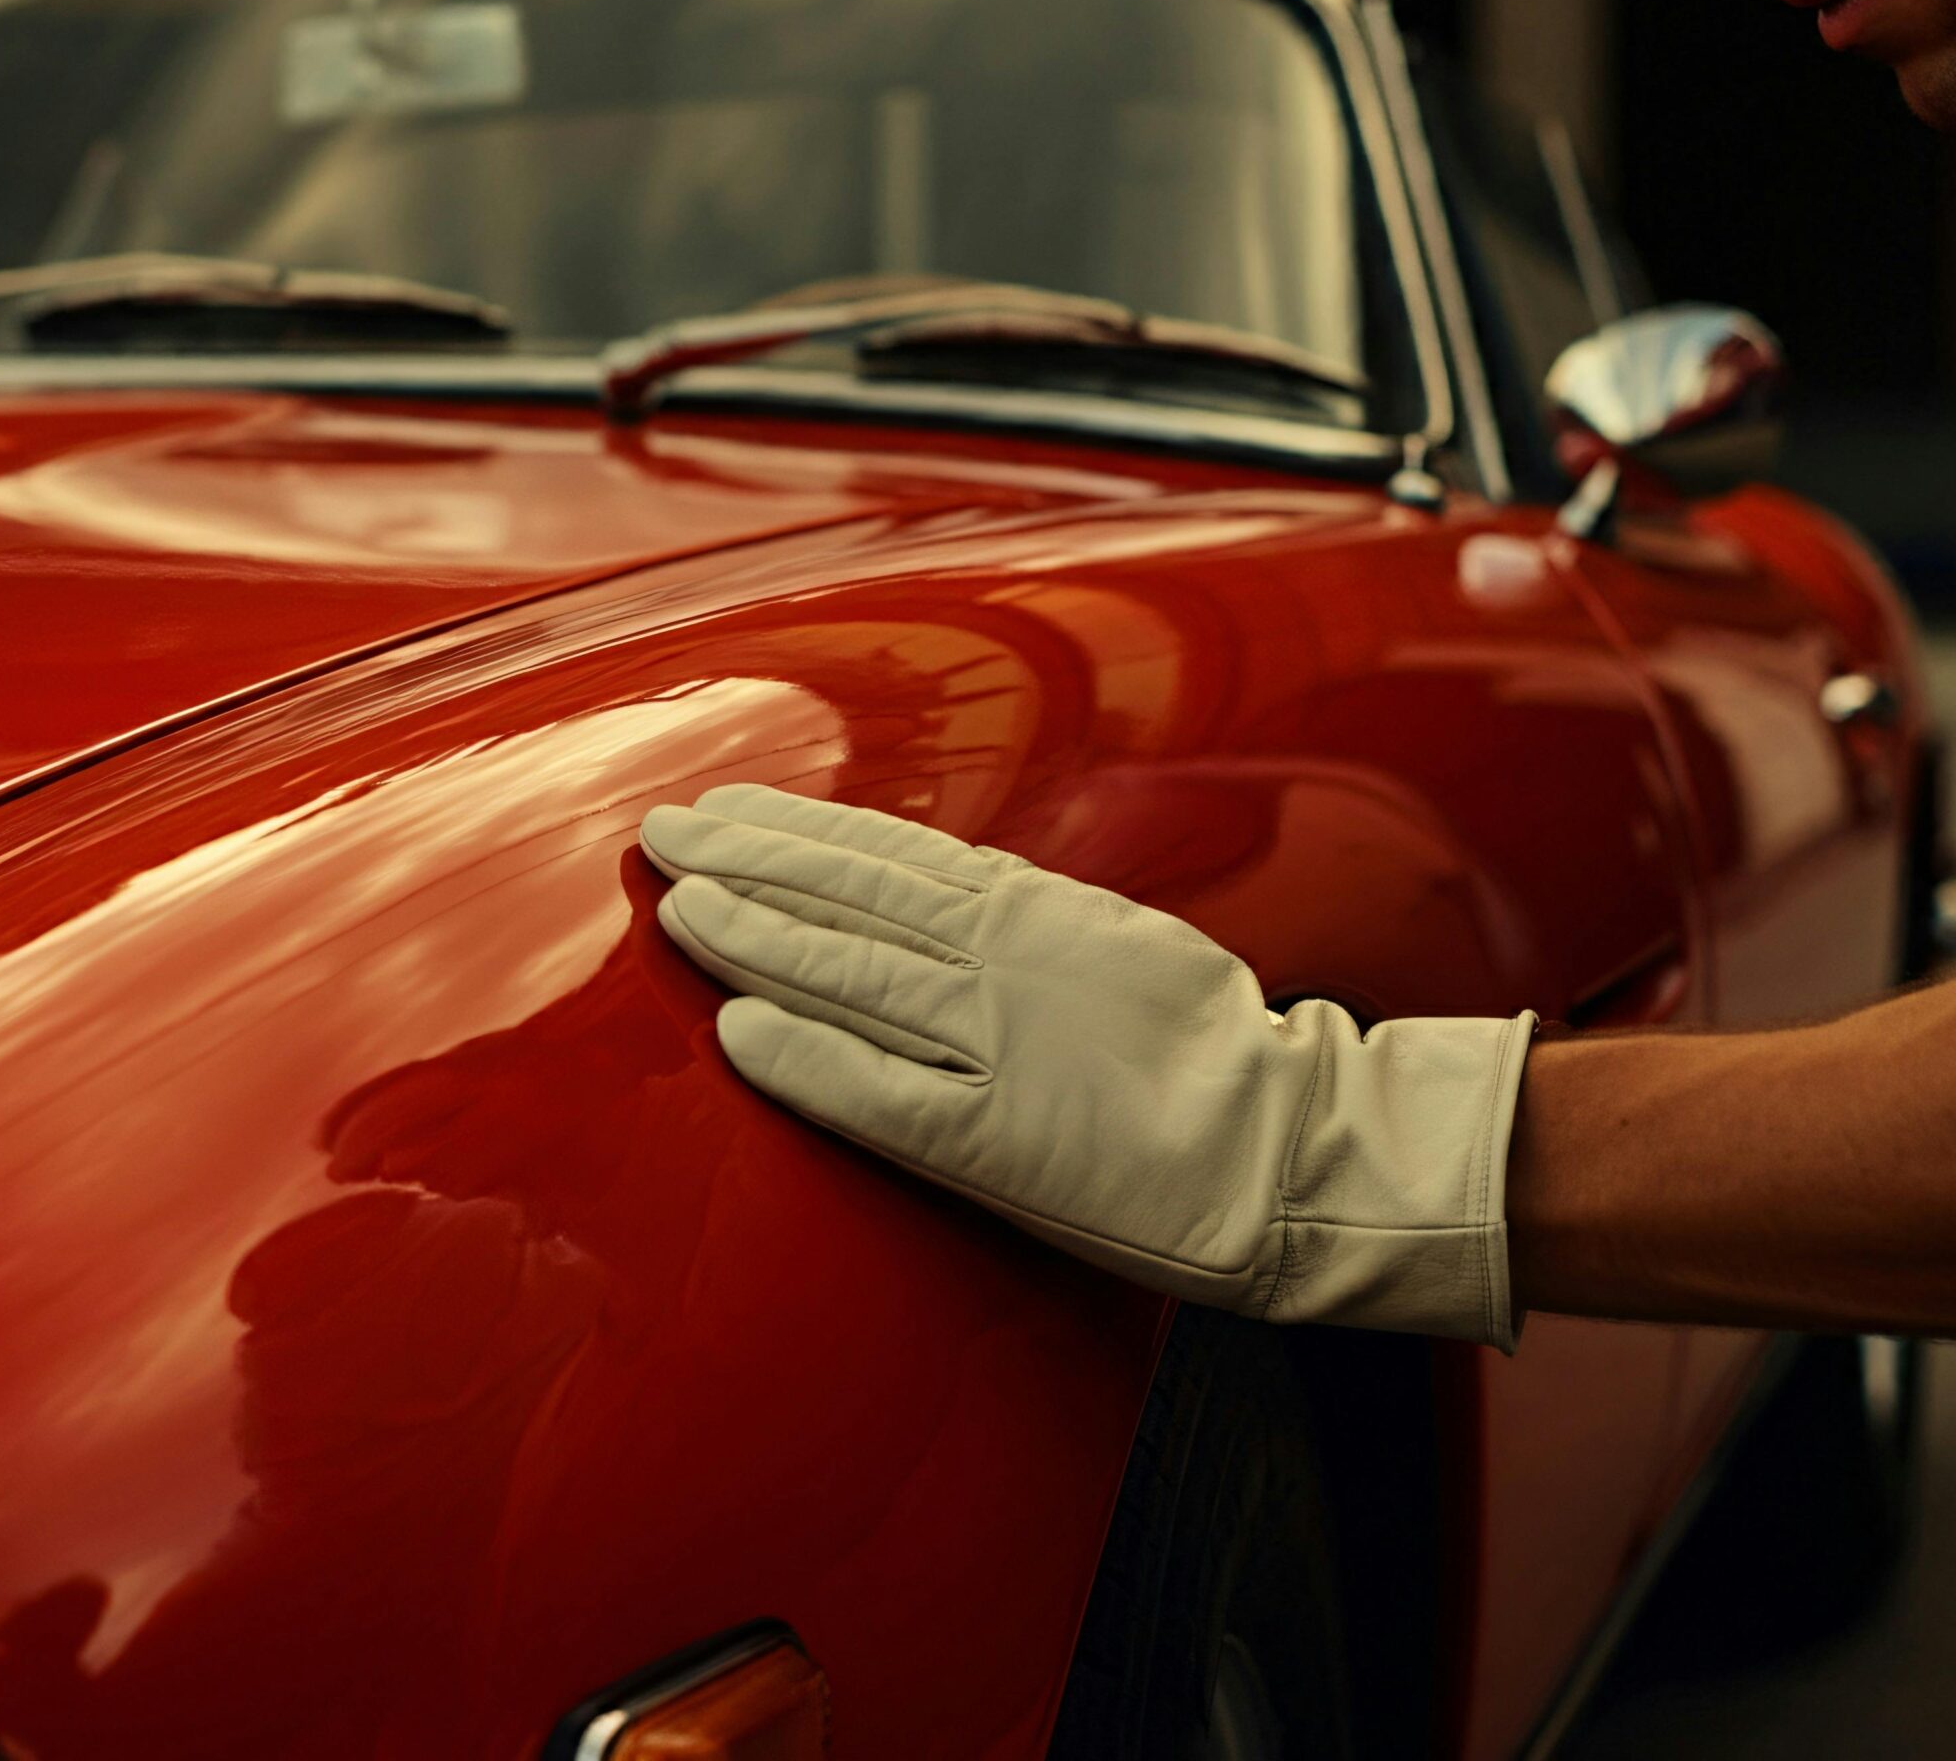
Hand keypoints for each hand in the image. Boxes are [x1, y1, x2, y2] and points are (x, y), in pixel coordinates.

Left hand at [639, 784, 1536, 1347]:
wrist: (1295, 1148)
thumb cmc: (1211, 1055)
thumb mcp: (1116, 944)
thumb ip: (1025, 919)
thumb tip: (948, 893)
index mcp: (1035, 913)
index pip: (887, 854)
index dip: (793, 828)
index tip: (722, 807)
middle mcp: (1006, 961)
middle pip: (849, 896)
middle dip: (744, 862)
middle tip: (660, 834)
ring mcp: (999, 1043)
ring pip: (851, 972)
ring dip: (752, 935)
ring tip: (675, 906)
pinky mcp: (999, 1137)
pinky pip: (882, 1092)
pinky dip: (807, 1057)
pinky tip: (740, 1031)